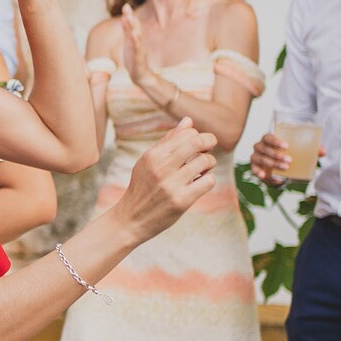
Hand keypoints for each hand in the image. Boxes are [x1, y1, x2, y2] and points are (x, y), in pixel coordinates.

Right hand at [111, 120, 217, 239]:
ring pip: (205, 161)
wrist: (131, 219)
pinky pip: (208, 181)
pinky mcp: (182, 201)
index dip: (197, 135)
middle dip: (209, 141)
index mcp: (153, 155)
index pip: (186, 133)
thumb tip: (188, 121)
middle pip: (197, 142)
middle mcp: (161, 168)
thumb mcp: (148, 161)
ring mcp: (171, 185)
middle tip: (210, 146)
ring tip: (203, 168)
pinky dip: (208, 180)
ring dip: (209, 163)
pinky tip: (200, 182)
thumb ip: (168, 141)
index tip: (197, 143)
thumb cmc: (142, 187)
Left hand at [117, 6, 152, 82]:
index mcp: (136, 38)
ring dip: (135, 28)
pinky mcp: (139, 58)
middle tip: (127, 7)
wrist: (140, 74)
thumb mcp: (129, 42)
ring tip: (130, 19)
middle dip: (131, 18)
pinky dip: (136, 42)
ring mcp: (140, 50)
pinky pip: (138, 49)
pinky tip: (134, 35)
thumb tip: (124, 17)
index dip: (129, 15)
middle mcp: (139, 42)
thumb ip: (127, 30)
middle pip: (136, 28)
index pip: (133, 25)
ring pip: (138, 37)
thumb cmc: (134, 57)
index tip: (125, 5)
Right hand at [249, 131, 321, 185]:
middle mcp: (260, 146)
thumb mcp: (300, 151)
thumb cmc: (290, 155)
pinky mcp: (255, 167)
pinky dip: (258, 172)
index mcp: (269, 139)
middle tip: (289, 160)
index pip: (268, 137)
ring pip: (259, 158)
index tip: (286, 146)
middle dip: (276, 154)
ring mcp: (255, 156)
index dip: (275, 141)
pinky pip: (253, 168)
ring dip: (272, 163)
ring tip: (285, 168)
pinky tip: (264, 175)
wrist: (281, 168)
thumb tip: (323, 151)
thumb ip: (311, 150)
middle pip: (263, 148)